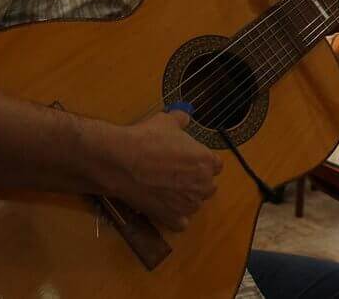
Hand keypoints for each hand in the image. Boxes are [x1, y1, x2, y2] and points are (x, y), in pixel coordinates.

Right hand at [108, 110, 222, 230]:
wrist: (122, 161)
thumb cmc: (147, 138)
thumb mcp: (166, 121)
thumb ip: (180, 120)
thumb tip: (184, 116)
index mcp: (206, 160)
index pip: (216, 165)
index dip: (203, 162)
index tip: (190, 160)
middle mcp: (202, 184)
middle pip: (208, 186)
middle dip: (196, 181)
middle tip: (177, 175)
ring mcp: (188, 203)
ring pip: (195, 204)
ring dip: (186, 199)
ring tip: (168, 190)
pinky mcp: (172, 217)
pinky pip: (181, 223)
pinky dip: (175, 218)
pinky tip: (164, 208)